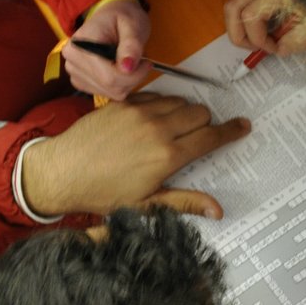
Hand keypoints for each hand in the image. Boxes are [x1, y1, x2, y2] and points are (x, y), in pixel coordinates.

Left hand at [20, 93, 249, 218]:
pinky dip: (161, 104)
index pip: (210, 137)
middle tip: (197, 137)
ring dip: (184, 112)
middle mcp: (157, 129)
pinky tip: (152, 120)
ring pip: (179, 101)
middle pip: (200, 113)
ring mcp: (139, 112)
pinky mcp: (123, 103)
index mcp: (167, 156)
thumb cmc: (103, 193)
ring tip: (173, 129)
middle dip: (205, 123)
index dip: (231, 131)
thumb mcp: (146, 205)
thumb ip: (184, 202)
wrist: (62, 172)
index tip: (243, 126)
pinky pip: (156, 94)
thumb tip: (218, 210)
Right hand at [62, 0, 151, 99]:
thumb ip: (131, 45)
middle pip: (110, 86)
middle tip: (140, 61)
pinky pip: (108, 93)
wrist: (111, 16)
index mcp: (80, 45)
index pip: (109, 76)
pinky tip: (119, 68)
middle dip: (132, 78)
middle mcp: (72, 62)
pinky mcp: (81, 82)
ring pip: (111, 92)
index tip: (146, 62)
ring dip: (127, 81)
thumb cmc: (122, 17)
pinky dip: (120, 84)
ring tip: (128, 61)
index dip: (134, 75)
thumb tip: (127, 68)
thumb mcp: (133, 25)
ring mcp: (75, 74)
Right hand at [224, 0, 305, 55]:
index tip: (274, 48)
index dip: (258, 40)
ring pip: (236, 2)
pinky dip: (250, 13)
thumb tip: (280, 49)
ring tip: (261, 37)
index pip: (250, 18)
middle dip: (237, 34)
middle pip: (232, 8)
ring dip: (242, 24)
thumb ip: (297, 40)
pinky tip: (268, 23)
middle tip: (254, 47)